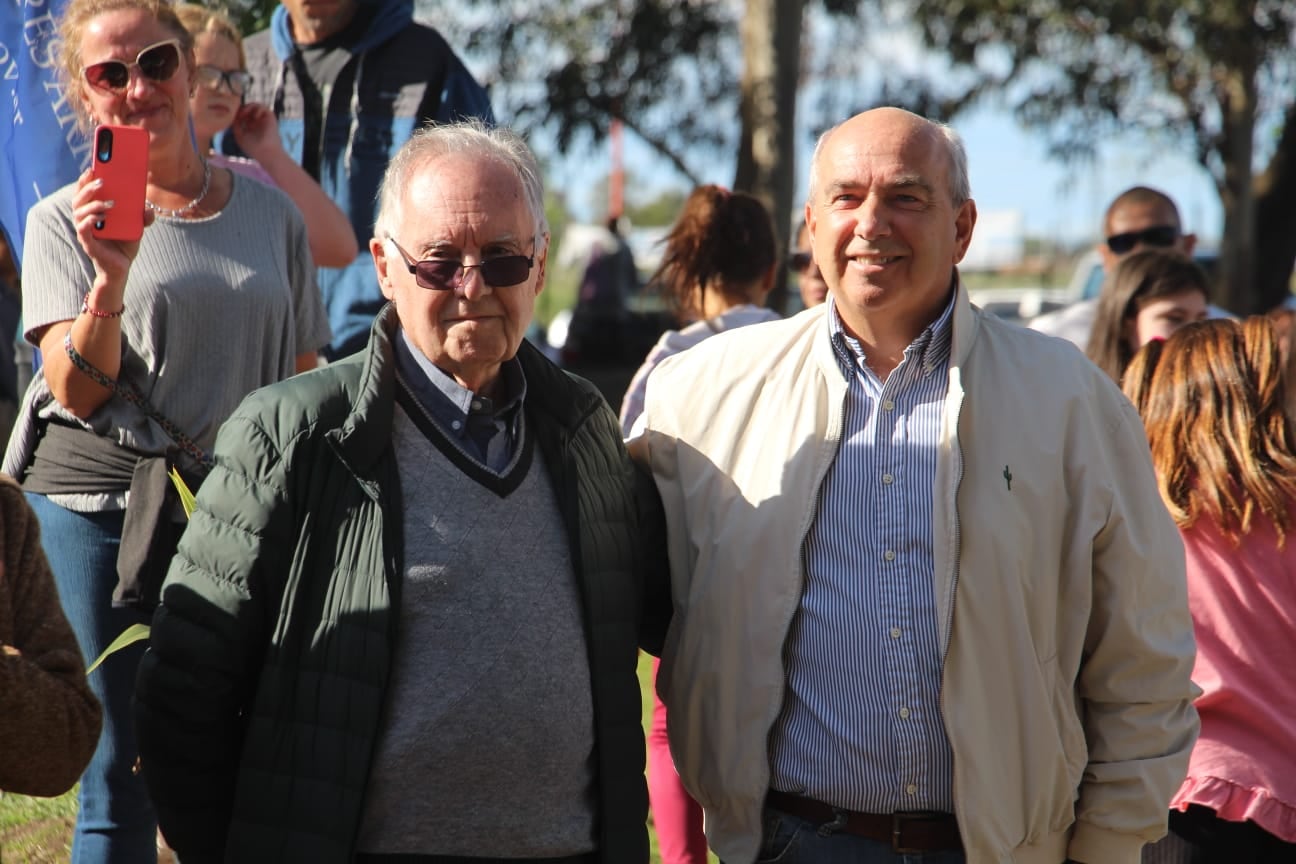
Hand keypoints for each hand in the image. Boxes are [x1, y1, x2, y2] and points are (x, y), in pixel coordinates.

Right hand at [71, 168, 150, 292]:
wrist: (121, 267)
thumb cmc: (125, 243)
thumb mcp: (137, 228)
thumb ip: (143, 217)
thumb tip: (148, 209)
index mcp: (93, 210)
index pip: (85, 191)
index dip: (86, 179)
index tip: (93, 167)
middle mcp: (85, 218)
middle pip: (78, 198)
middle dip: (88, 187)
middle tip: (102, 181)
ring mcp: (85, 231)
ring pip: (79, 212)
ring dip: (93, 204)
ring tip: (110, 203)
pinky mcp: (88, 243)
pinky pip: (83, 229)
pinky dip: (91, 221)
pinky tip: (101, 218)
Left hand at [231, 102, 283, 162]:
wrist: (266, 152)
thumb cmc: (252, 147)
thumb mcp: (239, 135)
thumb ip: (235, 124)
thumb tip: (234, 114)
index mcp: (250, 127)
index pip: (242, 115)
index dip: (236, 113)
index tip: (233, 117)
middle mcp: (257, 122)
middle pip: (247, 108)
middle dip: (241, 109)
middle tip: (239, 114)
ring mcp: (263, 119)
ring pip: (254, 106)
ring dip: (248, 107)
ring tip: (244, 113)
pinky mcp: (270, 117)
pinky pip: (262, 107)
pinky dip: (257, 109)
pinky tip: (254, 117)